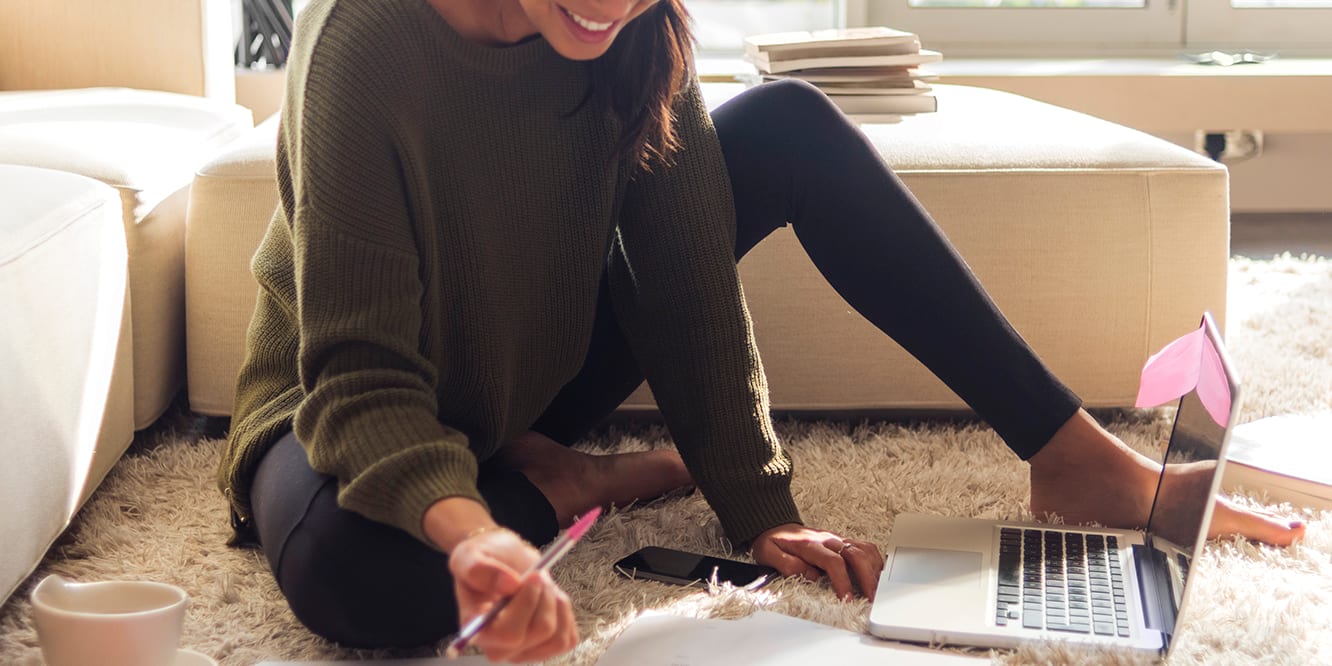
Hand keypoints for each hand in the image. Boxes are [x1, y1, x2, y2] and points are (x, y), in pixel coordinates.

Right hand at [447, 528, 577, 662]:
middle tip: (535, 574)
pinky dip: (564, 612)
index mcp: (478, 630)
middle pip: (540, 630)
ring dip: (554, 602)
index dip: (525, 605)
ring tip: (540, 585)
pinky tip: (548, 599)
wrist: (502, 561)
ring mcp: (524, 650)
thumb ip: (480, 569)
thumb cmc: (483, 561)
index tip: (526, 577)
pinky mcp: (546, 647)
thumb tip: (509, 585)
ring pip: (557, 636)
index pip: (508, 635)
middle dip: (544, 595)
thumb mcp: (470, 555)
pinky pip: (568, 638)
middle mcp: (499, 647)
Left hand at [751, 523, 883, 600]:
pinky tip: (876, 574)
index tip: (847, 599)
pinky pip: (864, 547)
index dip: (843, 582)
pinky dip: (874, 560)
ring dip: (873, 569)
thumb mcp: (768, 553)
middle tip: (871, 597)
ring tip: (877, 589)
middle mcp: (827, 539)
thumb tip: (810, 575)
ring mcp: (836, 539)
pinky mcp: (842, 541)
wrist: (774, 525)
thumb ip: (786, 564)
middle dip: (866, 577)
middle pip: (855, 554)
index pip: (833, 562)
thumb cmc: (773, 541)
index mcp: (810, 544)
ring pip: (863, 548)